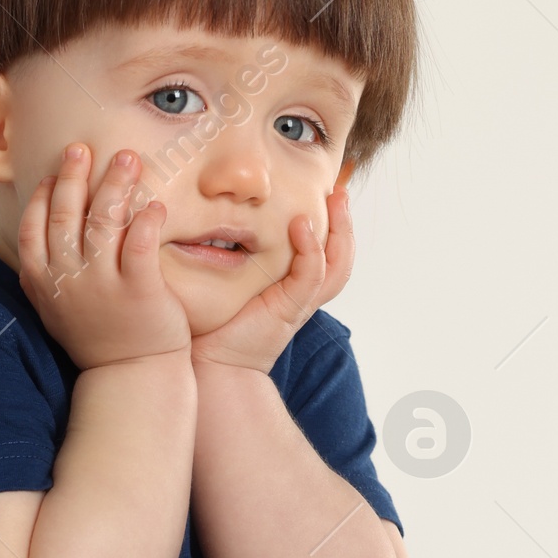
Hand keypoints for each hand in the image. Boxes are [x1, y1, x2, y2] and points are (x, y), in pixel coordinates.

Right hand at [18, 144, 192, 370]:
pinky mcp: (140, 290)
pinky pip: (142, 243)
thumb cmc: (98, 339)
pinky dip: (147, 219)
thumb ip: (47, 271)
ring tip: (127, 158)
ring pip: (103, 221)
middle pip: (66, 214)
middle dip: (73, 175)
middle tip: (82, 148)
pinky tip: (155, 203)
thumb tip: (42, 230)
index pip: (33, 227)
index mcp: (43, 283)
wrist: (130, 377)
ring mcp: (103, 285)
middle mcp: (69, 280)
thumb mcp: (57, 308)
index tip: (53, 173)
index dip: (42, 196)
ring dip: (114, 184)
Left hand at [190, 183, 355, 375]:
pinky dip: (311, 249)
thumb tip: (218, 223)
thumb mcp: (230, 284)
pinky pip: (311, 275)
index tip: (327, 193)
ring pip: (337, 265)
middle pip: (342, 258)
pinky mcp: (291, 310)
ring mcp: (300, 304)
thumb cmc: (216, 327)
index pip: (326, 254)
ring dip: (340, 230)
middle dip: (345, 223)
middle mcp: (304, 296)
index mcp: (294, 290)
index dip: (333, 226)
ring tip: (335, 200)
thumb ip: (233, 256)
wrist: (212, 366)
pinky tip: (301, 225)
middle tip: (340, 191)